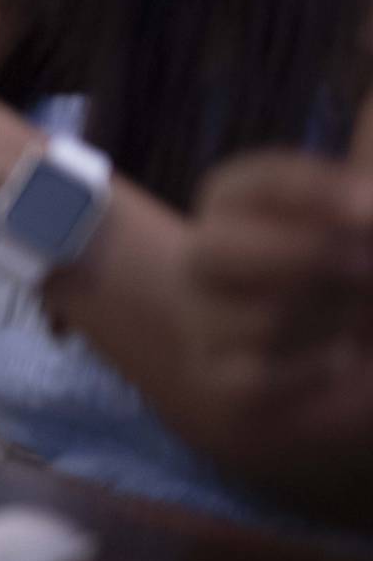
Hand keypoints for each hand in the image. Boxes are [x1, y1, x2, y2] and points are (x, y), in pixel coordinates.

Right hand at [177, 149, 372, 427]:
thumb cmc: (353, 265)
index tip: (368, 205)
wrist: (339, 348)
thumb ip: (360, 195)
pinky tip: (340, 357)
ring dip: (332, 319)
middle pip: (220, 251)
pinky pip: (260, 378)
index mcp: (237, 198)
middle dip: (308, 258)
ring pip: (263, 320)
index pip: (257, 184)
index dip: (315, 193)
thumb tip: (369, 182)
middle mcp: (206, 255)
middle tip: (368, 264)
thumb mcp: (361, 220)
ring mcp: (204, 318)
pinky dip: (315, 369)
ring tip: (357, 314)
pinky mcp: (219, 376)